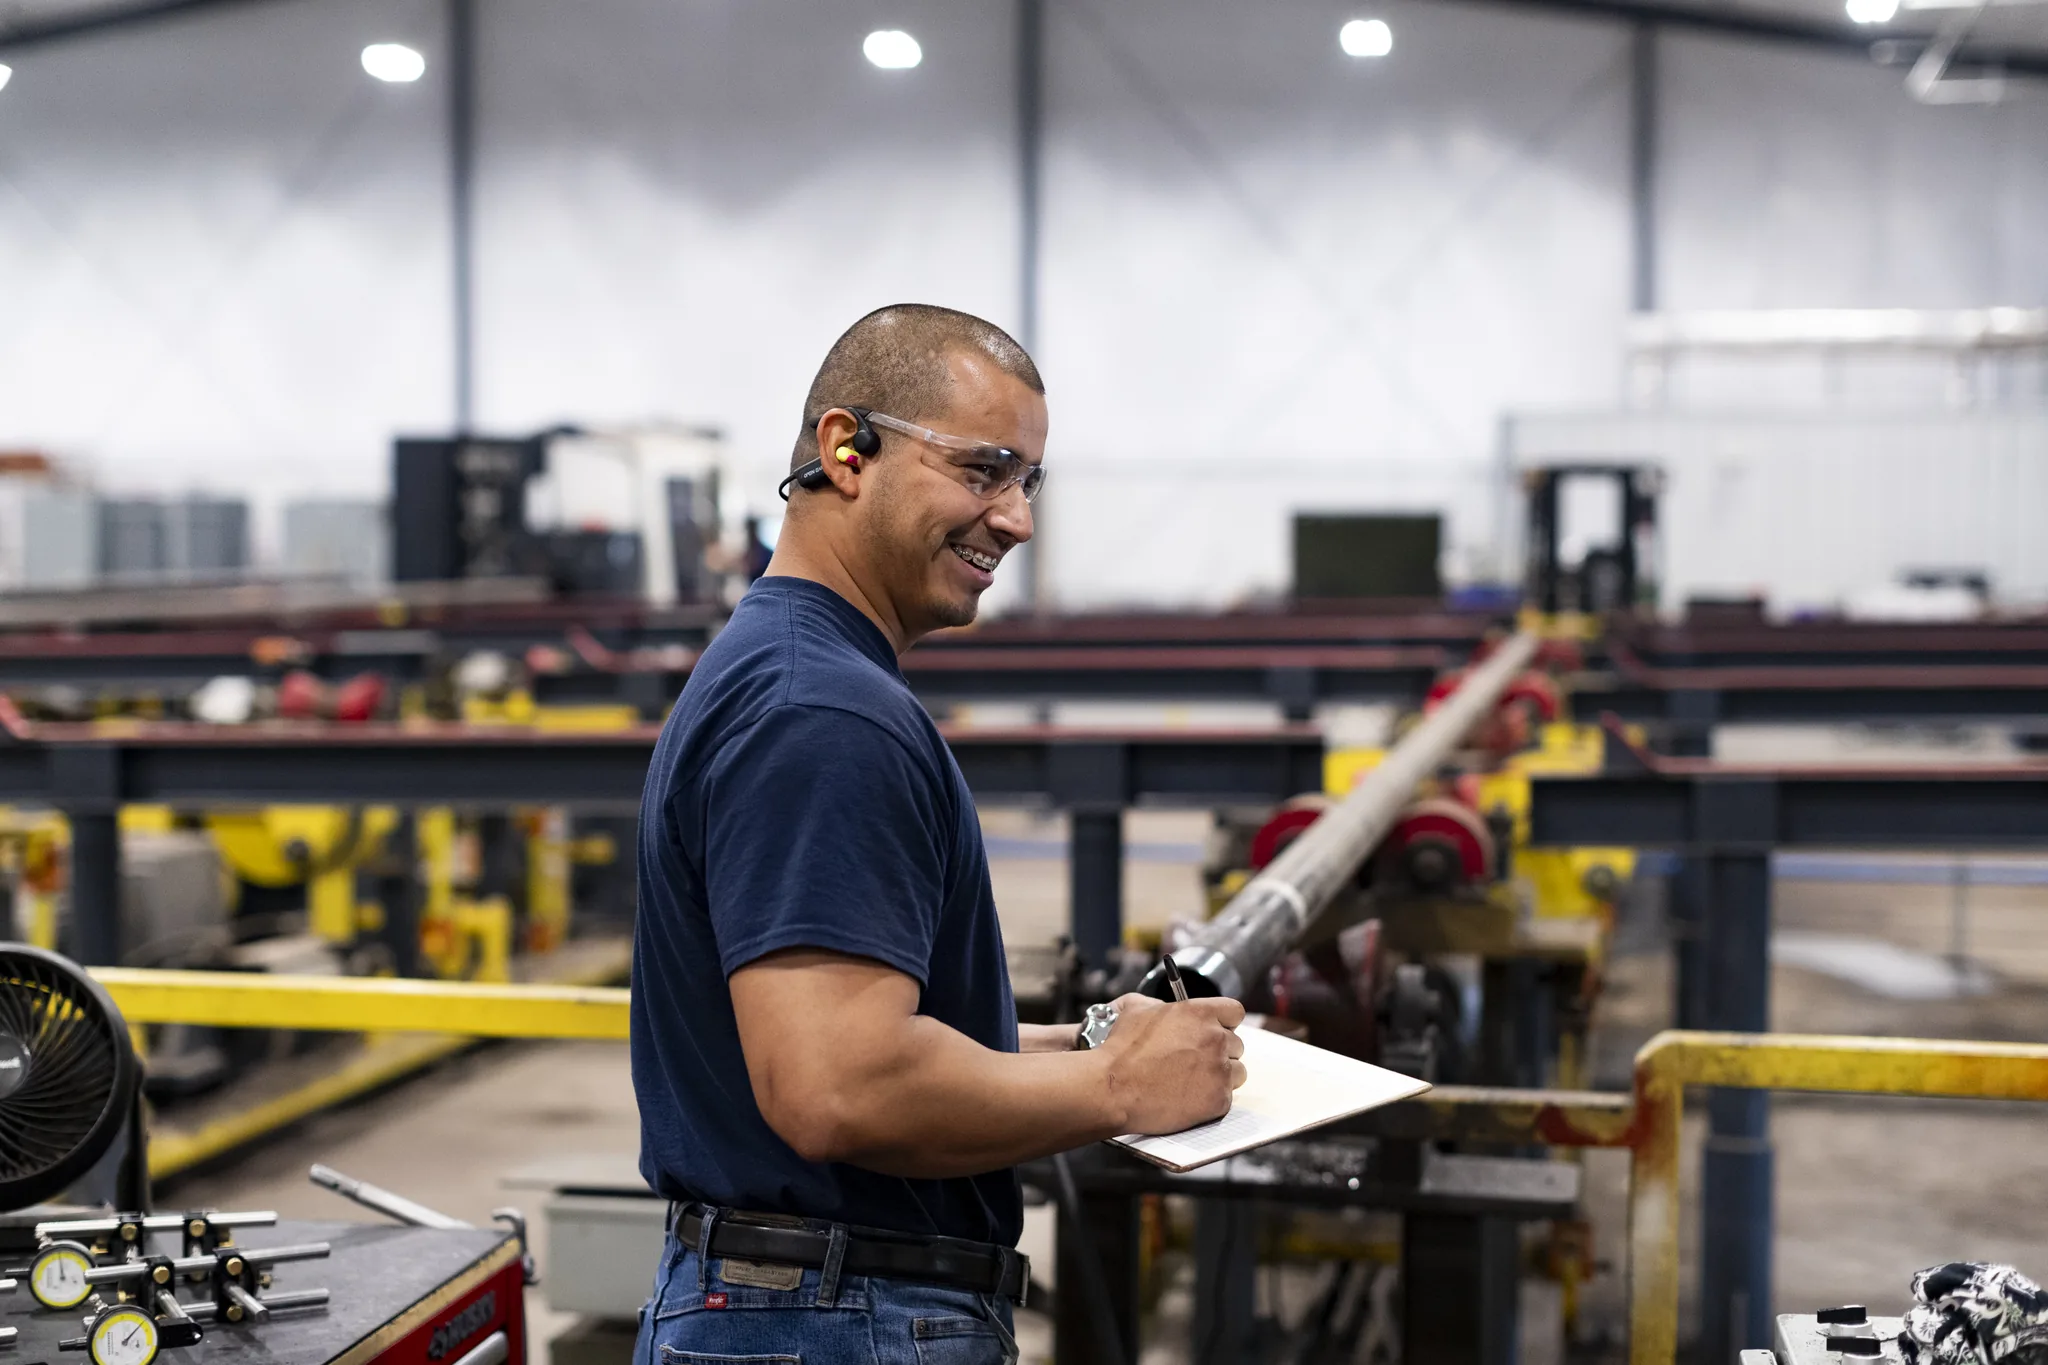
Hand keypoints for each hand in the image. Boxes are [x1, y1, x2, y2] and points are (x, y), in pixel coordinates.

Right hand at [1098, 992, 1246, 1134]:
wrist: (1113, 1088)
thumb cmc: (1121, 1051)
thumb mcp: (1136, 1011)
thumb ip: (1160, 1005)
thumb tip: (1164, 1008)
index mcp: (1200, 1013)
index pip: (1234, 1012)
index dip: (1225, 1022)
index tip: (1216, 1030)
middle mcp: (1215, 1039)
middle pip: (1236, 1044)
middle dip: (1220, 1052)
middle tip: (1197, 1061)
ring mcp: (1219, 1071)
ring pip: (1237, 1072)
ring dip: (1221, 1076)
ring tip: (1194, 1082)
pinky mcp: (1217, 1100)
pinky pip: (1226, 1098)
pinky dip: (1211, 1100)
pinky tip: (1189, 1098)